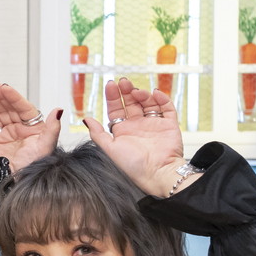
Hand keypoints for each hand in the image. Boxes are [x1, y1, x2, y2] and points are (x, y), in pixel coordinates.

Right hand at [0, 81, 61, 171]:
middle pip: (12, 107)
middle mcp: (23, 128)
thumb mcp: (45, 147)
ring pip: (2, 112)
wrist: (17, 181)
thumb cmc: (34, 166)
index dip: (15, 97)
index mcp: (36, 127)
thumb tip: (58, 110)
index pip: (25, 108)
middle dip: (3, 96)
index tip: (5, 89)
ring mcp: (11, 132)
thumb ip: (52, 128)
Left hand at [82, 77, 186, 196]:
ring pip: (148, 103)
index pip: (116, 108)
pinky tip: (155, 93)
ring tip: (137, 92)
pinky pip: (166, 108)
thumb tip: (86, 119)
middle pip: (131, 102)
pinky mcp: (169, 125)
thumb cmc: (133, 166)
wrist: (157, 173)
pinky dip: (162, 99)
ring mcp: (154, 124)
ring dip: (142, 94)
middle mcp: (138, 126)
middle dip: (127, 91)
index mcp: (123, 130)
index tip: (110, 84)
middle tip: (123, 82)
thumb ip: (98, 134)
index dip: (113, 96)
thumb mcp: (110, 148)